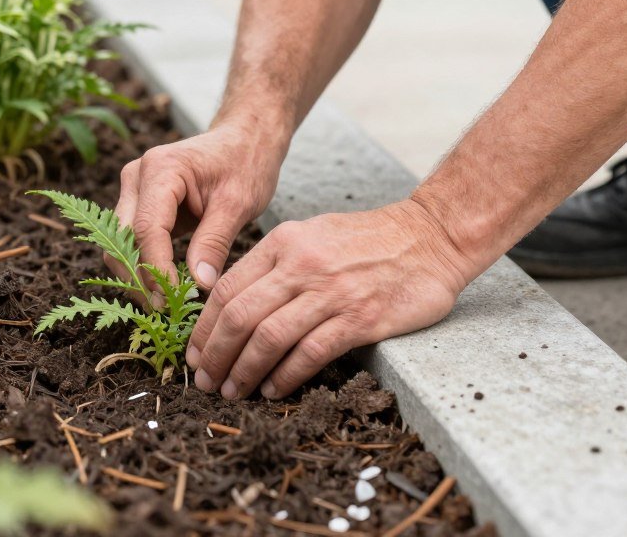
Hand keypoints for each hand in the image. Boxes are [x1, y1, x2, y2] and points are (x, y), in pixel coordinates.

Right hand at [111, 120, 286, 304]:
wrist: (245, 140)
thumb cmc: (246, 163)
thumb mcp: (238, 202)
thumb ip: (215, 241)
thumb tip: (199, 285)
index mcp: (161, 168)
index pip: (147, 229)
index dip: (156, 270)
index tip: (172, 302)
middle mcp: (137, 176)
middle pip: (122, 239)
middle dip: (140, 279)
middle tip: (166, 312)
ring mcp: (134, 190)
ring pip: (120, 244)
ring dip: (138, 276)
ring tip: (166, 306)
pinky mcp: (139, 204)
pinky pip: (131, 242)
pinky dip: (144, 266)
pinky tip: (165, 289)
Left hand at [185, 199, 475, 398]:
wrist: (431, 236)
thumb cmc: (369, 240)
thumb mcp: (312, 235)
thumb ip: (274, 264)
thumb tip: (234, 304)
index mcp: (283, 243)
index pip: (226, 289)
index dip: (204, 328)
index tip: (195, 354)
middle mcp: (301, 265)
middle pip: (239, 316)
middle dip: (215, 356)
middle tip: (205, 382)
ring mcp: (331, 292)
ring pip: (269, 338)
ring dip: (244, 372)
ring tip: (233, 392)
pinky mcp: (360, 318)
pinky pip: (310, 353)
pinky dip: (286, 376)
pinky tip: (273, 390)